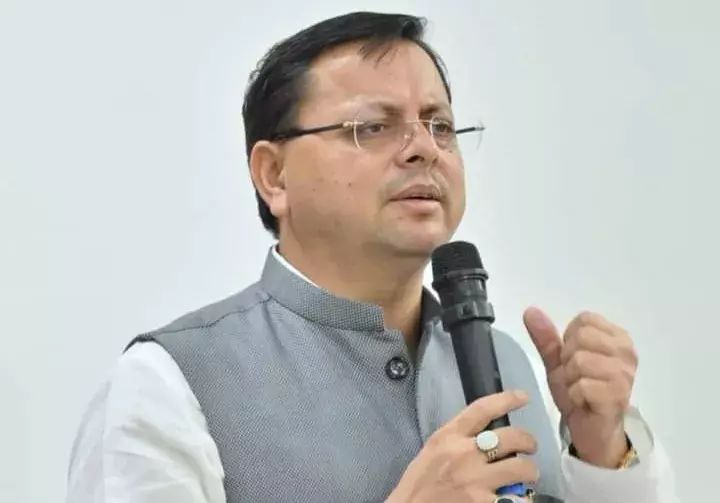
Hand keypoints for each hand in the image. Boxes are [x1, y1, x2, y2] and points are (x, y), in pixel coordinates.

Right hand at [387, 390, 537, 502]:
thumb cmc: (419, 485)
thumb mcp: (433, 452)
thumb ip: (456, 441)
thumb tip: (486, 437)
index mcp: (448, 437)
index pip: (481, 409)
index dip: (506, 400)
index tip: (523, 396)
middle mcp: (464, 454)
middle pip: (511, 437)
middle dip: (528, 441)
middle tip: (529, 448)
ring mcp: (476, 481)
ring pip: (521, 467)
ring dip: (529, 471)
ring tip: (526, 475)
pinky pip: (516, 497)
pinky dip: (519, 497)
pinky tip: (514, 497)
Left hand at [524, 307, 637, 467]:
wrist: (590, 430)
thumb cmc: (579, 391)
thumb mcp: (557, 361)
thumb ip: (546, 336)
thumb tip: (531, 310)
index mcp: (618, 337)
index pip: (584, 319)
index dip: (570, 339)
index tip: (576, 358)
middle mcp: (627, 352)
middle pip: (581, 336)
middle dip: (569, 358)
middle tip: (578, 376)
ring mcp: (625, 374)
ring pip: (580, 360)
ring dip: (571, 378)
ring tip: (581, 389)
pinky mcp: (618, 395)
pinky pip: (581, 385)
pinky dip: (575, 395)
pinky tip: (583, 402)